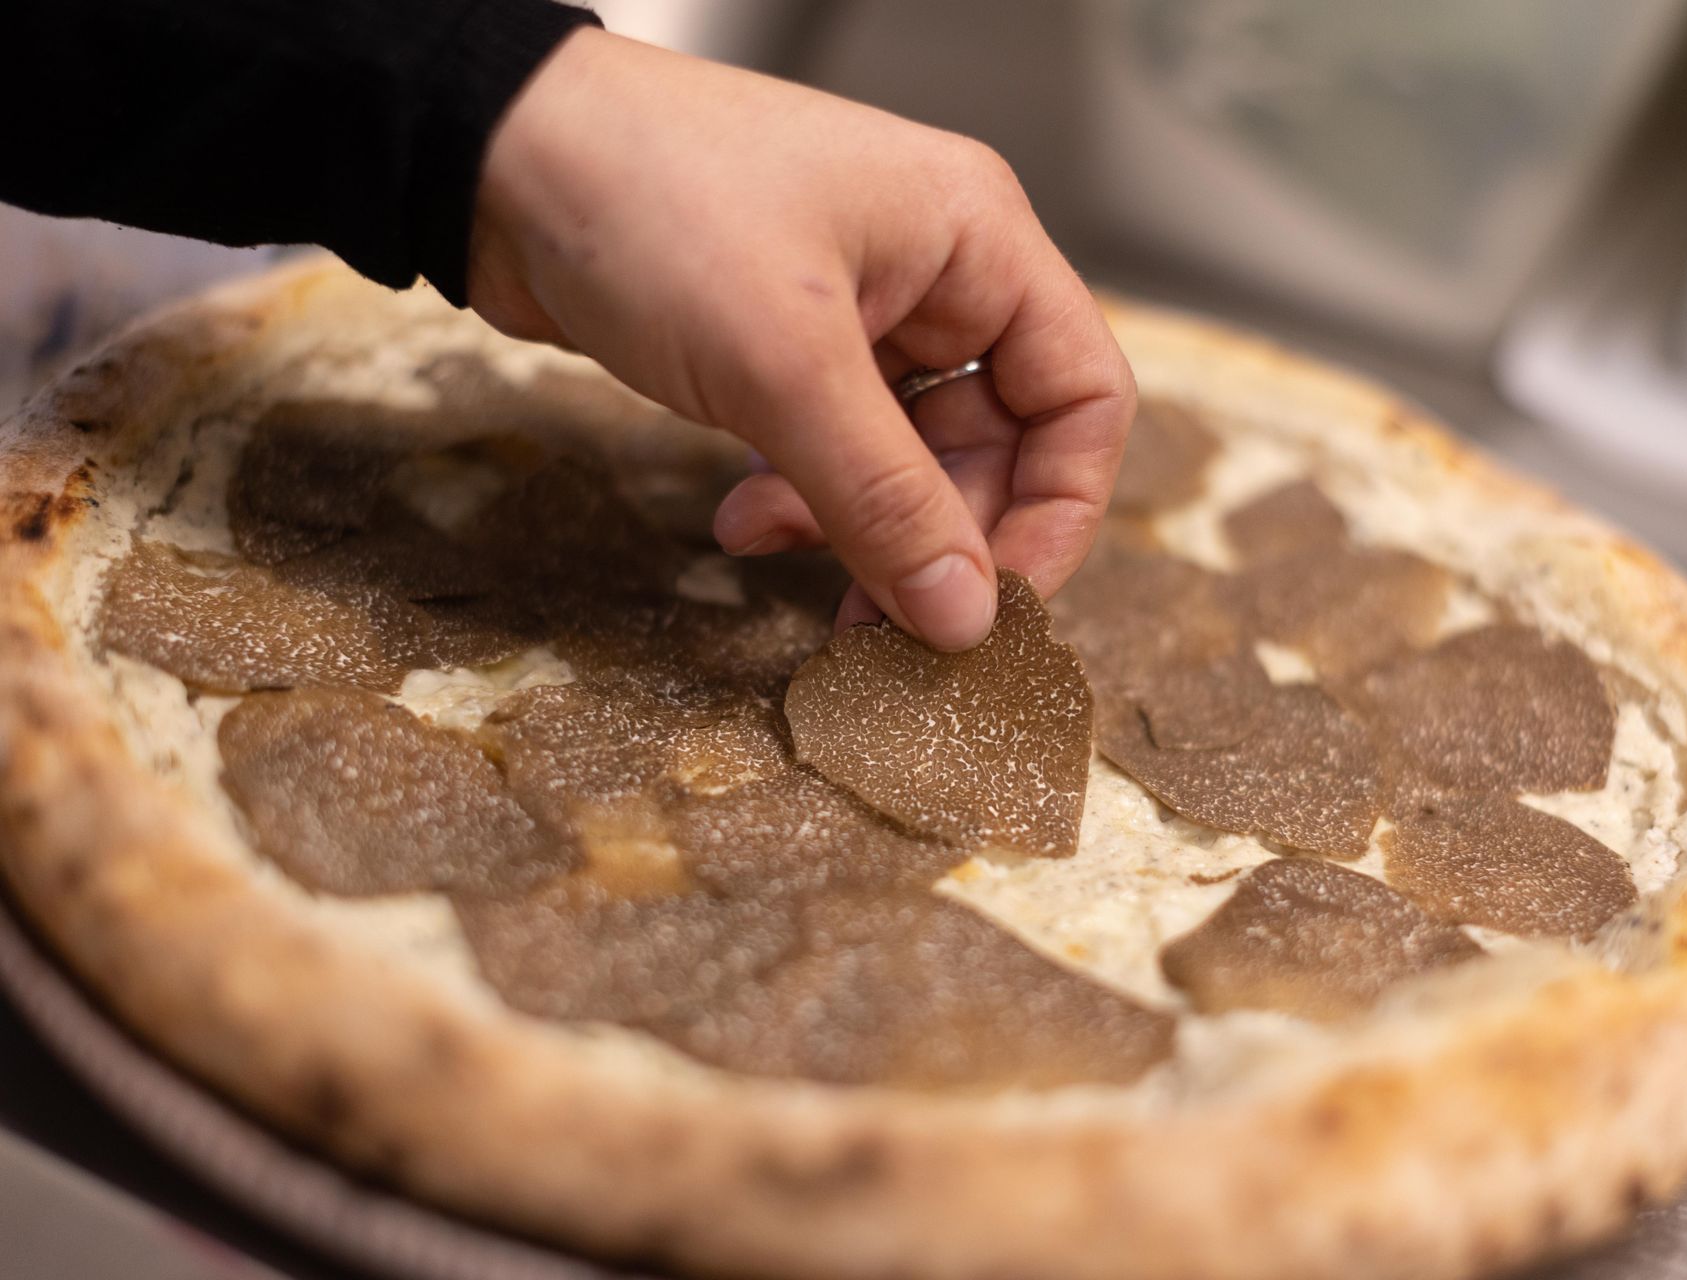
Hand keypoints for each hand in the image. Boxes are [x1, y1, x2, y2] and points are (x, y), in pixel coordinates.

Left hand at [466, 28, 1134, 650]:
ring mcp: (863, 310)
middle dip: (940, 538)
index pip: (1085, 396)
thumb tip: (966, 617)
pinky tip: (742, 519)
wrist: (492, 156)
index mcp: (977, 240)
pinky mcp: (790, 347)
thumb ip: (886, 499)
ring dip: (860, 528)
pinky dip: (802, 499)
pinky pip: (836, 450)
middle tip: (880, 622)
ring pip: (911, 459)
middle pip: (999, 443)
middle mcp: (936, 273)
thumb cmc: (650, 202)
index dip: (1057, 512)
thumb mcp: (784, 365)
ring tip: (785, 560)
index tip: (993, 605)